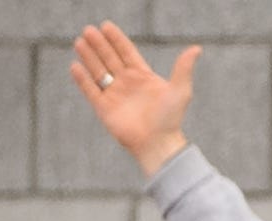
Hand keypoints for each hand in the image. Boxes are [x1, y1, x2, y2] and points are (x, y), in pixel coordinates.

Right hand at [70, 23, 198, 176]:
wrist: (158, 143)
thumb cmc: (171, 118)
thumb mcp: (180, 89)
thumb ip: (183, 68)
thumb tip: (196, 48)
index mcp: (143, 76)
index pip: (126, 52)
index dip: (116, 39)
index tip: (106, 26)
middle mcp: (126, 83)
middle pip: (109, 58)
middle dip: (99, 44)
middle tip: (88, 30)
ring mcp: (114, 96)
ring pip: (98, 71)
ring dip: (89, 57)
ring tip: (79, 41)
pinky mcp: (104, 109)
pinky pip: (90, 91)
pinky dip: (82, 79)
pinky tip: (75, 66)